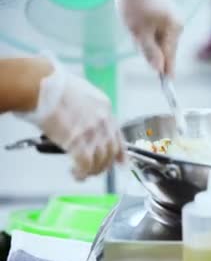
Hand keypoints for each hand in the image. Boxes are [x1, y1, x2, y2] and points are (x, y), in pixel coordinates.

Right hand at [19, 56, 124, 179]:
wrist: (40, 86)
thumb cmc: (52, 86)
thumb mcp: (80, 94)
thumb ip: (87, 109)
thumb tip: (84, 121)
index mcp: (104, 107)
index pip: (118, 134)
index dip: (120, 152)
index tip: (121, 162)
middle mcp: (103, 120)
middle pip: (111, 150)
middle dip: (104, 164)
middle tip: (95, 170)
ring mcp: (91, 131)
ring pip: (100, 160)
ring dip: (93, 170)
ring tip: (84, 173)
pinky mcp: (77, 141)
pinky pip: (85, 164)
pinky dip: (82, 173)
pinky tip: (76, 174)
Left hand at [113, 0, 181, 76]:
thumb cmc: (135, 4)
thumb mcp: (139, 31)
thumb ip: (150, 52)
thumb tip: (159, 70)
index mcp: (174, 30)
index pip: (171, 57)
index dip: (167, 71)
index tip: (168, 85)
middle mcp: (177, 26)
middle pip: (164, 49)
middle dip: (150, 51)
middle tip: (136, 40)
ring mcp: (171, 20)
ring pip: (159, 41)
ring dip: (146, 41)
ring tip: (135, 27)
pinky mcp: (164, 16)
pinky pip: (156, 32)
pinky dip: (147, 32)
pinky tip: (138, 23)